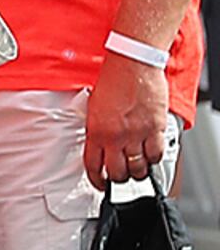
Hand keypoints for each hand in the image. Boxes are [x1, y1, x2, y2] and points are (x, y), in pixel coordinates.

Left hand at [85, 55, 182, 187]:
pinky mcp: (155, 129)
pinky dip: (154, 158)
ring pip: (138, 168)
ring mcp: (136, 134)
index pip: (93, 166)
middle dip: (119, 179)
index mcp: (96, 131)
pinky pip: (156, 155)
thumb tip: (100, 147)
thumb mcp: (93, 108)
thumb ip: (97, 130)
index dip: (96, 181)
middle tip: (121, 175)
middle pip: (117, 173)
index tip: (100, 185)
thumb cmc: (113, 81)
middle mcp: (115, 137)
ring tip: (137, 167)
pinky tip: (151, 154)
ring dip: (138, 171)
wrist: (132, 65)